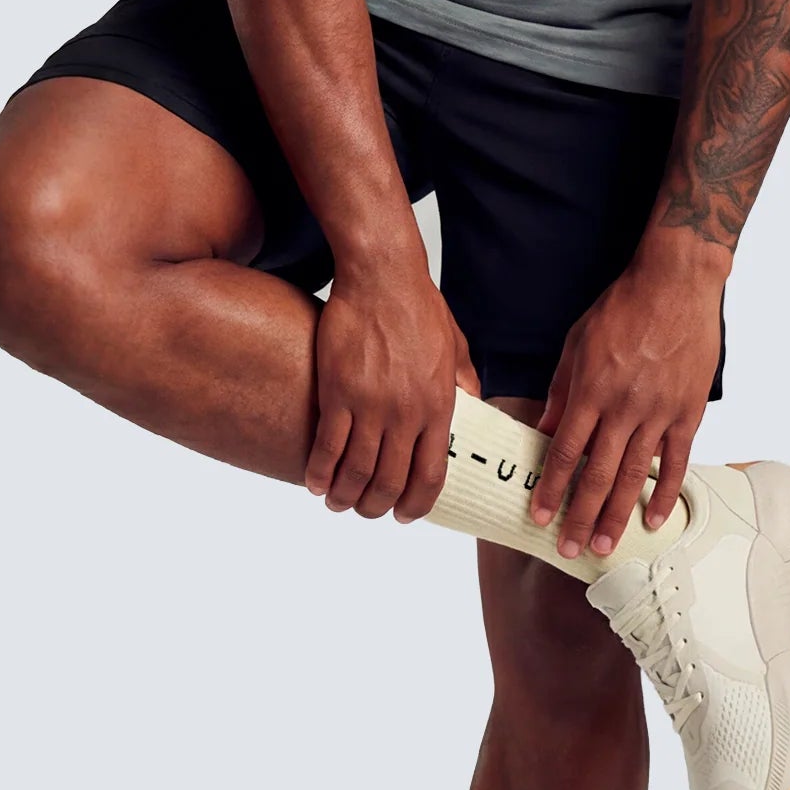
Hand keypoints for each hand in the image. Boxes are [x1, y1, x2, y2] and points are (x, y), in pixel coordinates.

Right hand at [305, 249, 478, 522]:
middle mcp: (406, 414)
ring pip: (355, 472)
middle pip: (389, 482)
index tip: (405, 515)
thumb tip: (476, 404)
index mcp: (438, 406)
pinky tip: (314, 482)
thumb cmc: (419, 305)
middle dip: (376, 507)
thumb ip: (465, 380)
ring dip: (344, 497)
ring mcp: (370, 405)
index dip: (416, 503)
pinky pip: (326, 447)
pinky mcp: (337, 392)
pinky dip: (318, 472)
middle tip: (365, 511)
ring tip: (336, 503)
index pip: (431, 475)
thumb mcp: (456, 345)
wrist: (382, 275)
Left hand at [528, 252, 722, 559]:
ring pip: (634, 476)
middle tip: (569, 550)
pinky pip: (676, 462)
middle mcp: (622, 407)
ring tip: (605, 547)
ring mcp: (658, 412)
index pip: (565, 452)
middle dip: (580, 516)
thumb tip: (547, 432)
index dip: (550, 488)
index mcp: (590, 390)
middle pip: (597, 474)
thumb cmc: (621, 309)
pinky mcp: (688, 412)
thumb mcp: (577, 342)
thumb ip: (562, 389)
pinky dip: (664, 494)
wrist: (675, 284)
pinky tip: (654, 520)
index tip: (539, 517)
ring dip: (618, 516)